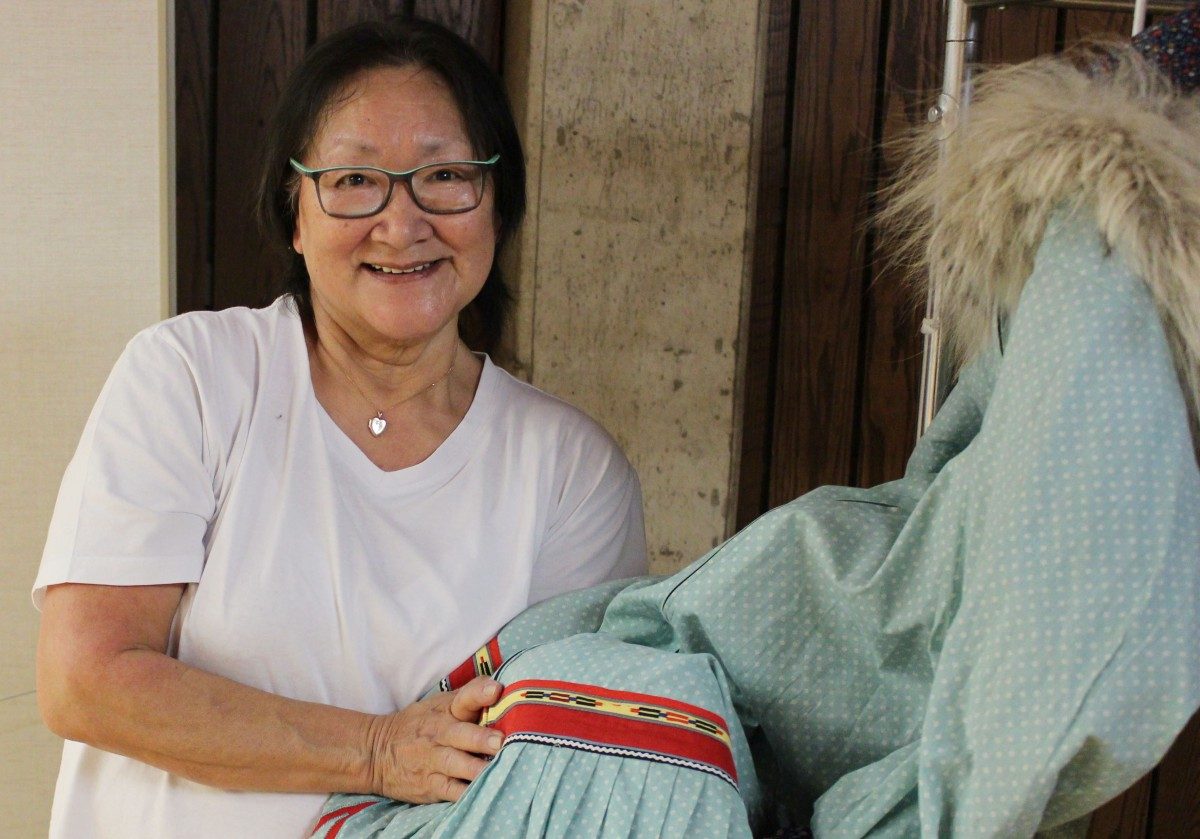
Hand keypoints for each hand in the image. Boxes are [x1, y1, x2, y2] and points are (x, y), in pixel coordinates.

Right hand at [367, 676, 503, 802]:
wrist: (375, 752)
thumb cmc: (420, 725)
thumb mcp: (439, 704)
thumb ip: (471, 696)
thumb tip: (503, 688)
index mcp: (446, 710)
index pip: (464, 698)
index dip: (480, 693)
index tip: (495, 690)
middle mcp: (441, 733)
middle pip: (461, 734)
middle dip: (481, 738)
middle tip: (499, 741)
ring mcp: (434, 761)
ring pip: (457, 764)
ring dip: (476, 769)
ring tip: (496, 771)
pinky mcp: (431, 786)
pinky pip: (451, 792)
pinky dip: (466, 794)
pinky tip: (482, 794)